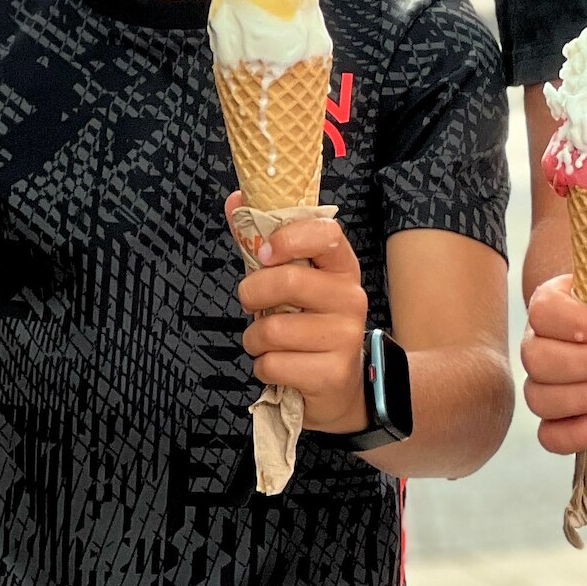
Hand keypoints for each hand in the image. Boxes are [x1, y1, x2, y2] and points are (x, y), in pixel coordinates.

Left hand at [228, 194, 369, 434]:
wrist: (342, 386)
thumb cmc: (309, 324)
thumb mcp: (294, 282)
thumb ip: (265, 243)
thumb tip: (235, 200)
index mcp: (342, 268)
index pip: (325, 234)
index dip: (289, 237)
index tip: (264, 252)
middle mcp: (351, 298)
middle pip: (288, 281)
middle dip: (253, 293)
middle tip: (252, 302)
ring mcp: (345, 338)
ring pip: (273, 330)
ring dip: (255, 339)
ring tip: (268, 342)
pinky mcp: (332, 374)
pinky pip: (273, 364)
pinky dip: (264, 367)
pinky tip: (281, 366)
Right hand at [521, 273, 586, 454]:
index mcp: (557, 302)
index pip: (545, 311)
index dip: (578, 323)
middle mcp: (539, 341)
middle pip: (535, 358)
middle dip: (585, 363)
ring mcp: (543, 382)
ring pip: (538, 398)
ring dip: (584, 397)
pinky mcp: (557, 417)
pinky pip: (549, 435)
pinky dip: (577, 434)